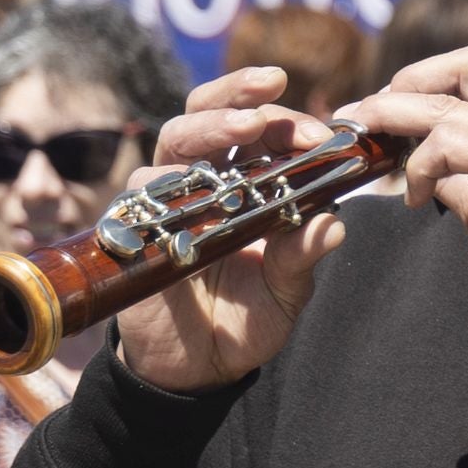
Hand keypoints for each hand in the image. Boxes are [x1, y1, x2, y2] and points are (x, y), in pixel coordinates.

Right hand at [111, 69, 351, 392]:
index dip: (283, 118)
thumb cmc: (248, 318)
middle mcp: (202, 181)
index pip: (256, 128)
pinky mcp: (133, 229)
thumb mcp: (287, 290)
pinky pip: (140, 195)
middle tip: (273, 106)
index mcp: (244, 183)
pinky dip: (167, 184)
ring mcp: (165, 200)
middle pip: (207, 114)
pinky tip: (196, 189)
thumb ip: (303, 256)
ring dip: (210, 128)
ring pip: (174, 140)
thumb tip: (334, 224)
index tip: (319, 129)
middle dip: (240, 100)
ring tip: (247, 125)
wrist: (198, 367)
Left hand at [342, 48, 467, 322]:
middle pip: (465, 63)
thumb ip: (462, 178)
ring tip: (374, 150)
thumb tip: (424, 167)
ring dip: (394, 121)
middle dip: (407, 81)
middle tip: (370, 114)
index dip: (429, 78)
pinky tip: (415, 197)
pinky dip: (418, 165)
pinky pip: (445, 143)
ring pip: (443, 103)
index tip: (392, 105)